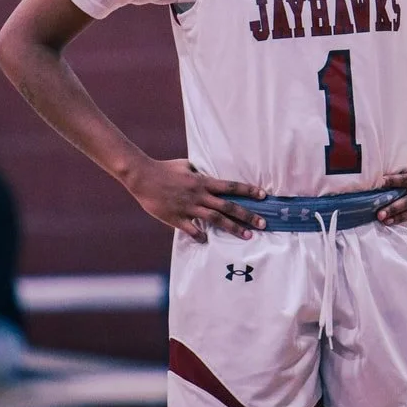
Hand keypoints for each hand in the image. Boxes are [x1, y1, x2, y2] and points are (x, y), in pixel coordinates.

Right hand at [125, 158, 266, 243]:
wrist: (143, 177)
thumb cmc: (165, 169)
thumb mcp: (186, 164)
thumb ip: (200, 170)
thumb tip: (209, 171)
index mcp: (203, 181)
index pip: (231, 187)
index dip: (248, 191)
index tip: (263, 196)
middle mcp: (199, 195)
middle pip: (229, 206)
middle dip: (248, 215)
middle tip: (263, 224)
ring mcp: (189, 208)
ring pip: (216, 220)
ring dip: (234, 228)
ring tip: (248, 236)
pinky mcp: (176, 218)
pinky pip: (192, 230)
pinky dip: (201, 236)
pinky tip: (207, 242)